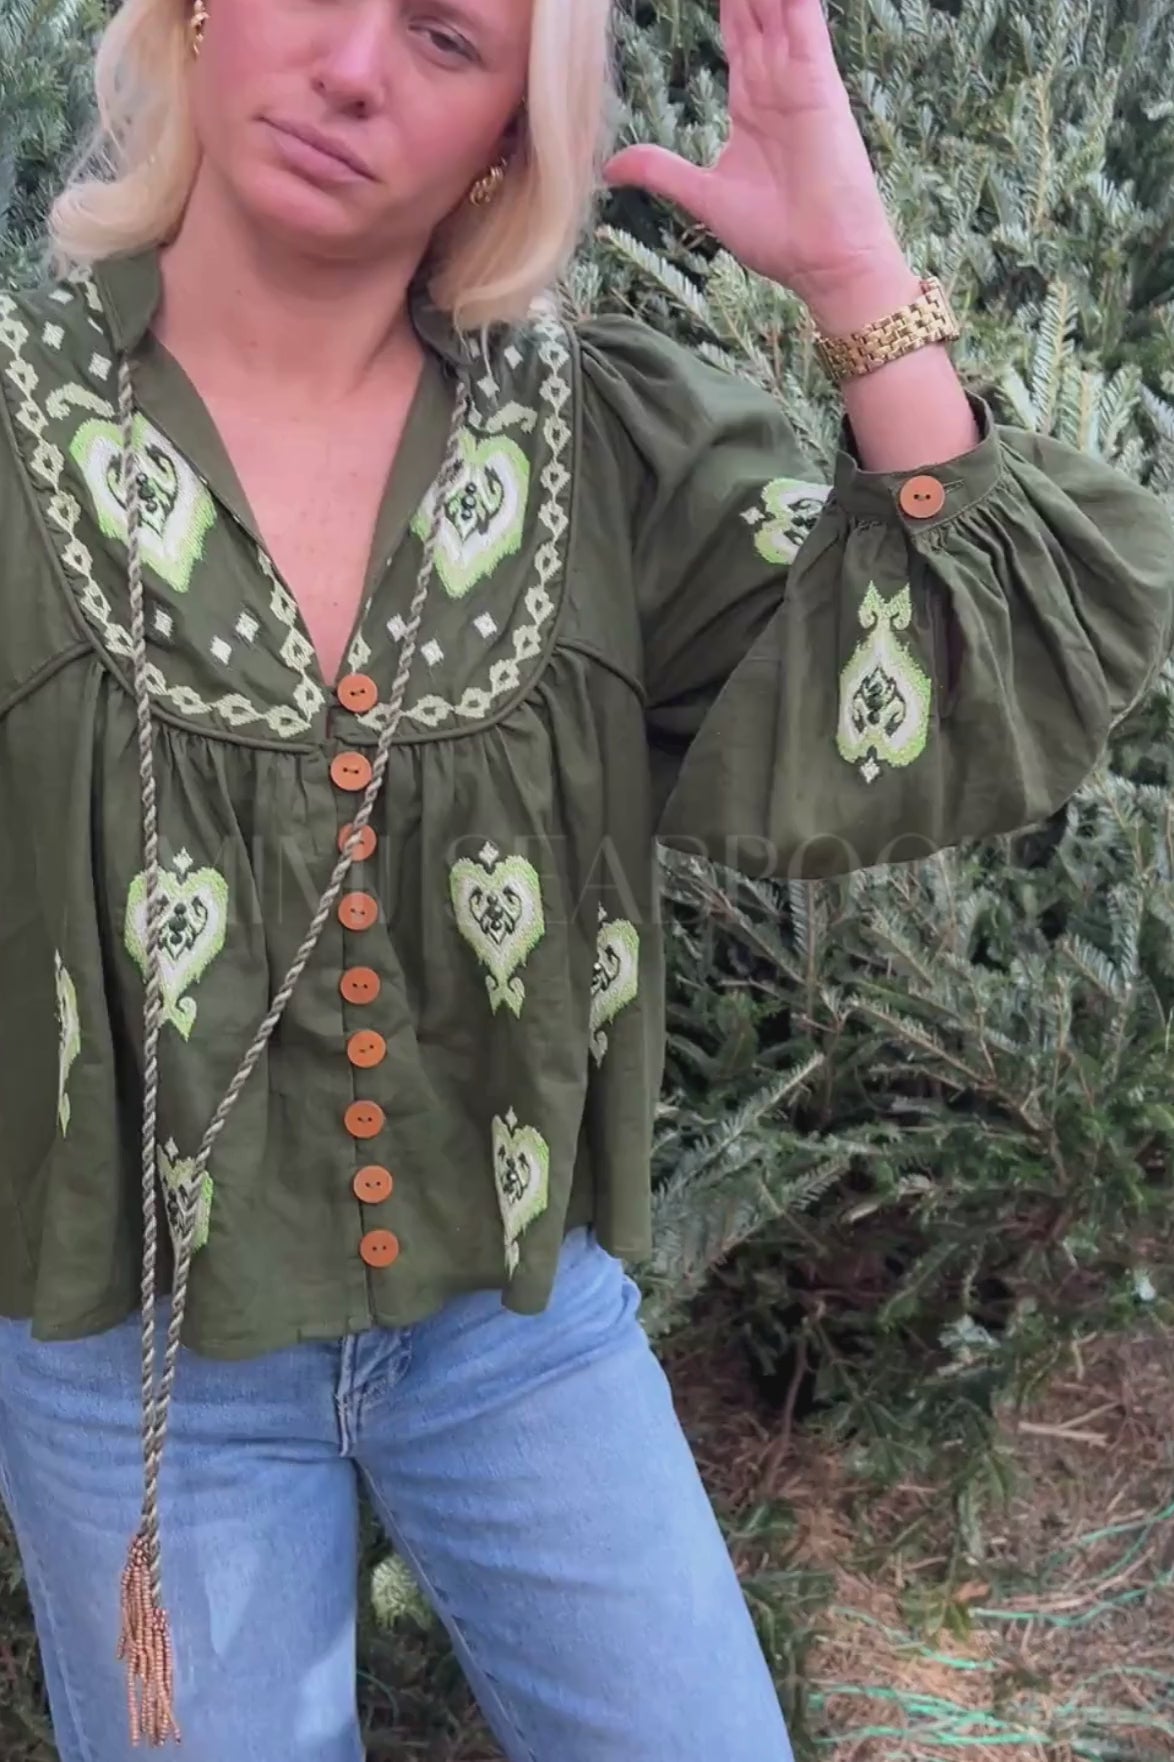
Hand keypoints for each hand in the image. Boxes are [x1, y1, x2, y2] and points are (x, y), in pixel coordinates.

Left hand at [604, 0, 917, 333]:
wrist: (823, 261)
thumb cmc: (778, 236)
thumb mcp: (705, 197)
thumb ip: (662, 171)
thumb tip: (613, 166)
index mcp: (752, 100)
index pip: (736, 27)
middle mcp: (776, 79)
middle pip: (753, 5)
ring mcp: (798, 75)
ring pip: (777, 2)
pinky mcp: (817, 79)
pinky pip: (803, 16)